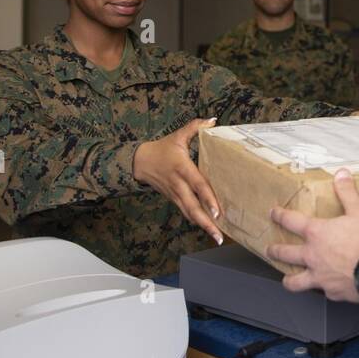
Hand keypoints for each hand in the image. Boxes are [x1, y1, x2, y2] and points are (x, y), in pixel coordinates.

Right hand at [134, 117, 222, 243]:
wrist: (139, 162)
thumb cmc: (162, 149)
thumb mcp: (177, 136)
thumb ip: (195, 127)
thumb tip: (213, 120)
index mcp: (182, 168)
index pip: (197, 184)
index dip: (207, 198)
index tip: (217, 211)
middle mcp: (179, 184)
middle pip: (193, 206)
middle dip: (206, 221)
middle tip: (219, 235)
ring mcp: (175, 194)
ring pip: (189, 213)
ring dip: (203, 226)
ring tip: (217, 237)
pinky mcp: (173, 200)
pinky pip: (186, 212)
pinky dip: (197, 221)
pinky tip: (209, 229)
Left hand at [267, 169, 358, 302]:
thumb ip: (347, 193)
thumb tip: (341, 174)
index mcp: (317, 233)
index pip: (291, 221)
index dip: (280, 216)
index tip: (273, 213)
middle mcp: (313, 256)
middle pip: (286, 253)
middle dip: (275, 250)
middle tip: (270, 250)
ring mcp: (320, 276)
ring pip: (295, 282)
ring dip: (289, 280)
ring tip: (287, 279)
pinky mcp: (332, 292)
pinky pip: (323, 291)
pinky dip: (324, 289)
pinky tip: (328, 288)